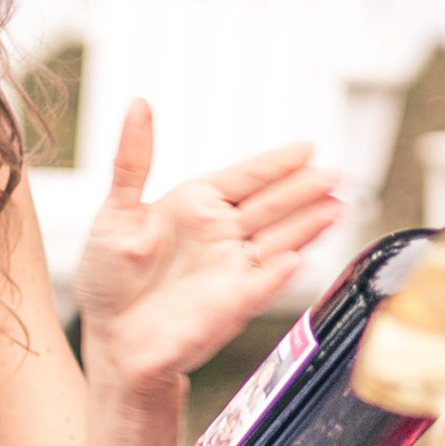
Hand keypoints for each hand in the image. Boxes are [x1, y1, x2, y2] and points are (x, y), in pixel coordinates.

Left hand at [74, 101, 344, 390]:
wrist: (110, 340)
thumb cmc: (108, 281)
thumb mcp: (114, 212)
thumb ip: (132, 159)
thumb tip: (138, 105)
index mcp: (196, 206)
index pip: (245, 177)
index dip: (276, 164)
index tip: (306, 149)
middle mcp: (221, 234)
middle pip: (271, 205)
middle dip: (304, 190)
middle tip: (333, 174)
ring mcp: (232, 268)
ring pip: (279, 240)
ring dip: (308, 225)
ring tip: (336, 206)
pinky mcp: (234, 303)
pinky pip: (262, 284)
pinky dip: (278, 273)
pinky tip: (296, 258)